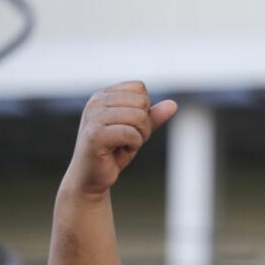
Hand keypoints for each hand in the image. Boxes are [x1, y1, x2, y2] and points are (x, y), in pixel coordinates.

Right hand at [62, 81, 176, 196]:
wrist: (91, 176)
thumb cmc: (113, 151)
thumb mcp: (137, 130)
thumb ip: (153, 117)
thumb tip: (173, 104)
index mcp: (103, 95)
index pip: (139, 88)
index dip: (144, 109)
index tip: (131, 125)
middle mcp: (96, 102)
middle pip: (141, 101)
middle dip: (145, 124)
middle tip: (130, 138)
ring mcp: (94, 117)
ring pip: (138, 117)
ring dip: (140, 136)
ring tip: (126, 144)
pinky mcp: (95, 134)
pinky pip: (130, 133)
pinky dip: (134, 145)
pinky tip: (122, 150)